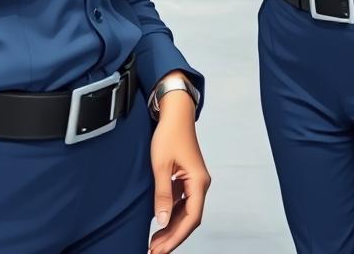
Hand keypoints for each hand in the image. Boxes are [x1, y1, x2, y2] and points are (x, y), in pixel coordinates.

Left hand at [148, 84, 209, 253]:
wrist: (175, 113)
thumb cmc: (169, 135)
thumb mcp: (161, 166)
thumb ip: (162, 195)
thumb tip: (161, 221)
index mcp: (199, 181)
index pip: (191, 218)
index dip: (176, 237)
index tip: (159, 250)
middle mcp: (201, 183)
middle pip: (190, 218)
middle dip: (172, 236)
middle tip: (153, 251)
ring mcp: (195, 181)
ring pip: (186, 212)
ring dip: (171, 227)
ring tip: (153, 241)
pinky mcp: (188, 178)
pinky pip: (182, 202)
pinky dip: (171, 214)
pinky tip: (158, 221)